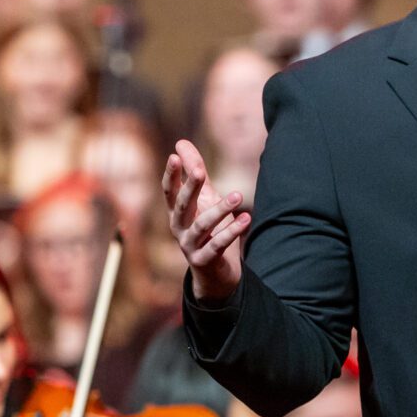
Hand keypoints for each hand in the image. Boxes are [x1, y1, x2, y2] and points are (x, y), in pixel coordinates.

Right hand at [164, 140, 249, 300]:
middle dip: (190, 188)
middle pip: (182, 206)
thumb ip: (195, 173)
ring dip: (221, 209)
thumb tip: (181, 143)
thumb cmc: (209, 230)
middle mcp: (178, 228)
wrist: (216, 272)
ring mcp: (189, 246)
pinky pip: (218, 244)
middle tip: (202, 171)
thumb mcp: (203, 200)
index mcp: (177, 212)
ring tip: (239, 195)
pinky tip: (246, 218)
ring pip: (203, 225)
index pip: (170, 191)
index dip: (171, 175)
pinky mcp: (203, 261)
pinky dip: (232, 231)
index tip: (174, 156)